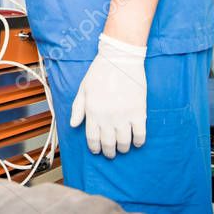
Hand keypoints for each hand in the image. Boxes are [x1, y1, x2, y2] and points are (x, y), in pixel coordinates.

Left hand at [70, 33, 147, 157]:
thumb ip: (78, 108)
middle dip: (108, 152)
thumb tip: (73, 125)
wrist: (120, 60)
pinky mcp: (139, 113)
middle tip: (110, 153)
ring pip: (124, 142)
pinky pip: (140, 134)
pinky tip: (136, 142)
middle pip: (108, 143)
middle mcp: (107, 117)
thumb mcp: (83, 89)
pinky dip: (139, 142)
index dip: (94, 147)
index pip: (92, 137)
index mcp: (92, 111)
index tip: (96, 151)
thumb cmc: (99, 72)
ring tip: (122, 148)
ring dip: (123, 149)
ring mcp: (124, 116)